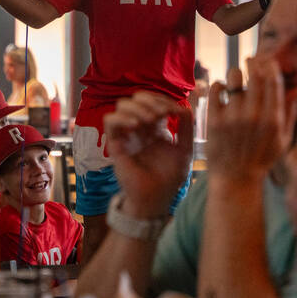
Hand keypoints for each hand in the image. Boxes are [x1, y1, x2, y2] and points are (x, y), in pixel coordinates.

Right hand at [103, 93, 192, 217]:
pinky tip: (137, 126)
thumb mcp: (184, 150)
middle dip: (151, 100)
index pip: (154, 101)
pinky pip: (110, 120)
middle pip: (137, 98)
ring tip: (150, 120)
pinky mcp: (115, 144)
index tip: (175, 112)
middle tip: (161, 114)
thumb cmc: (169, 178)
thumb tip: (183, 107)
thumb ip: (186, 128)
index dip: (163, 100)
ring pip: (122, 104)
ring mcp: (126, 135)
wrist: (155, 200)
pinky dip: (122, 117)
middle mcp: (139, 129)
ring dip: (138, 107)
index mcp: (155, 128)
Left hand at [205, 57, 296, 181]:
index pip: (273, 80)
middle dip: (253, 63)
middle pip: (254, 74)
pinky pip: (215, 89)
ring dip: (235, 74)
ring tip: (236, 79)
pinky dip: (219, 85)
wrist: (236, 179)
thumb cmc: (262, 158)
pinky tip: (222, 90)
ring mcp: (232, 117)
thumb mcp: (282, 139)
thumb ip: (290, 111)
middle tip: (250, 61)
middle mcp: (254, 116)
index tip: (267, 61)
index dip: (270, 65)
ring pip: (234, 77)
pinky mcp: (214, 120)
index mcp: (273, 119)